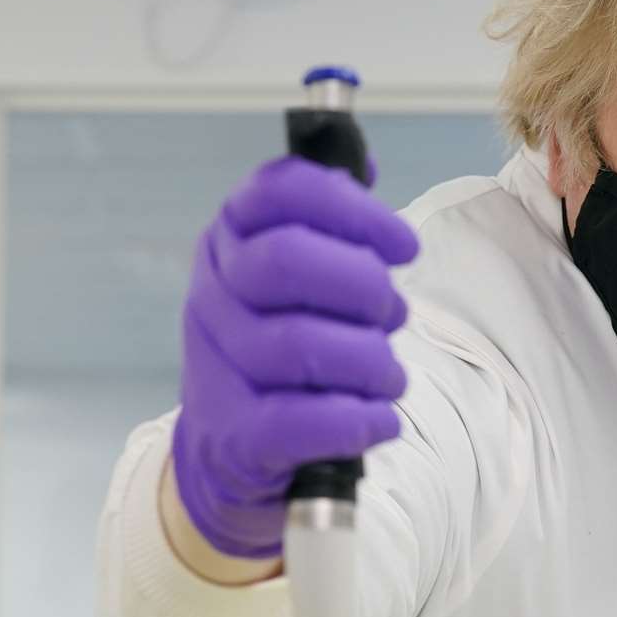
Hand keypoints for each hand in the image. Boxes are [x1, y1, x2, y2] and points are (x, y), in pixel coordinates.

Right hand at [170, 156, 418, 558]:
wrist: (232, 453)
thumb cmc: (281, 349)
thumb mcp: (295, 275)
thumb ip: (330, 221)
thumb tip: (364, 163)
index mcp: (231, 240)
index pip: (280, 190)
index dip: (353, 210)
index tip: (403, 246)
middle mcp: (213, 294)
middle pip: (289, 260)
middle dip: (365, 288)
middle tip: (393, 316)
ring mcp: (217, 365)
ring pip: (301, 345)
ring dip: (373, 362)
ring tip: (387, 376)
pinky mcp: (236, 435)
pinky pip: (303, 420)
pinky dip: (358, 419)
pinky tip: (379, 419)